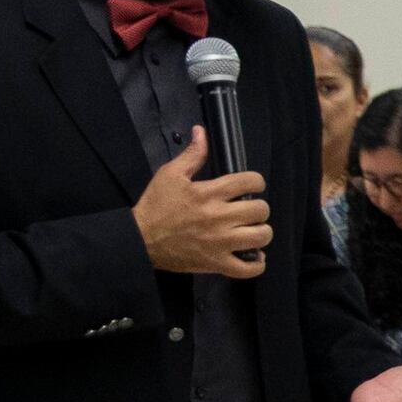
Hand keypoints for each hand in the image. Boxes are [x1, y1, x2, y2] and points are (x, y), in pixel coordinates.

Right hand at [136, 136, 268, 277]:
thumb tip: (201, 132)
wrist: (140, 239)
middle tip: (247, 210)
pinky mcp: (217, 263)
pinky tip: (252, 255)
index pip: (250, 182)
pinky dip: (257, 264)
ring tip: (250, 230)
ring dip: (260, 232)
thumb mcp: (170, 174)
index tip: (250, 186)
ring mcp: (220, 243)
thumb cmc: (156, 206)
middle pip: (261, 210)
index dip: (256, 182)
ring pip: (261, 237)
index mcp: (209, 193)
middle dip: (258, 207)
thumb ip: (192, 154)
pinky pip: (249, 269)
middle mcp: (219, 217)